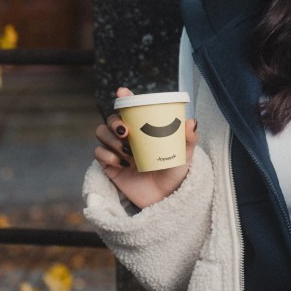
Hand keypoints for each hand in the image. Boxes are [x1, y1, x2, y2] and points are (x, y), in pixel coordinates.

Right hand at [94, 87, 198, 208]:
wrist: (166, 199)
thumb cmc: (175, 173)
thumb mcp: (185, 155)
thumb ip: (189, 140)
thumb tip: (192, 121)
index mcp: (144, 129)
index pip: (131, 109)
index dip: (124, 98)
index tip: (122, 92)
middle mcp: (128, 137)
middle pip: (111, 119)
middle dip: (114, 122)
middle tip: (126, 131)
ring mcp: (117, 150)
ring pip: (101, 133)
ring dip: (110, 139)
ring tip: (127, 151)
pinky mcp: (109, 166)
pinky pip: (98, 154)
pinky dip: (107, 156)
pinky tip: (123, 163)